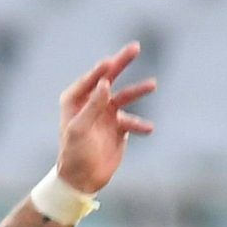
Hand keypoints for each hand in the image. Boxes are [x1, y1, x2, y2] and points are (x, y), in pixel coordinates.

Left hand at [53, 43, 156, 194]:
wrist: (83, 179)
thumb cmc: (74, 153)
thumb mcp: (79, 129)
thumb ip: (92, 106)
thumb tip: (106, 84)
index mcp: (76, 99)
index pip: (91, 78)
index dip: (102, 69)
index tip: (111, 62)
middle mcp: (92, 102)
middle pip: (110, 78)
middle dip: (122, 63)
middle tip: (135, 47)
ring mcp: (107, 114)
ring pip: (125, 97)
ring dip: (138, 91)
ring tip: (153, 85)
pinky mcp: (119, 128)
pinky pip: (134, 121)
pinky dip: (142, 125)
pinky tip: (149, 128)